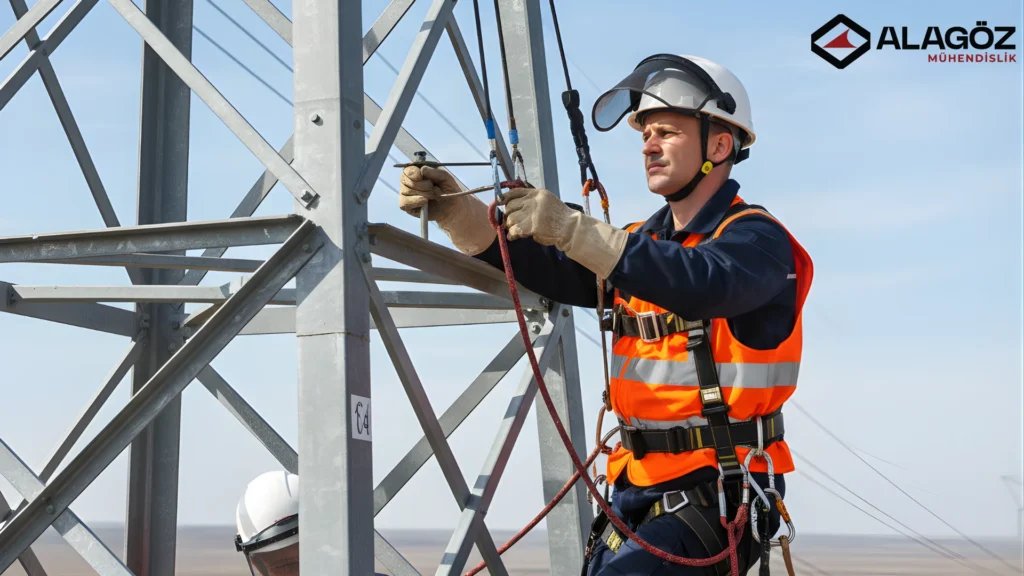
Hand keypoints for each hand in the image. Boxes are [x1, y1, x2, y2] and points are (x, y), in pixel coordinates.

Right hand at [399, 166, 461, 220]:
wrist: (452, 208)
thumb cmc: (448, 190)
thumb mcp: (446, 178)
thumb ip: (436, 172)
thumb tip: (422, 169)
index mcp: (418, 172)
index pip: (408, 169)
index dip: (413, 173)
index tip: (421, 177)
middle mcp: (409, 182)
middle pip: (405, 180)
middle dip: (420, 185)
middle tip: (432, 188)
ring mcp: (407, 194)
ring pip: (406, 191)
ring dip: (422, 194)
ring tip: (432, 196)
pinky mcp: (407, 206)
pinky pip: (404, 203)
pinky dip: (415, 202)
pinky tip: (424, 202)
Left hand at [501, 186, 629, 278]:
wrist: (570, 228)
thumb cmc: (559, 216)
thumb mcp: (546, 201)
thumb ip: (531, 201)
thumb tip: (512, 206)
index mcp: (537, 193)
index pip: (514, 192)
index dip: (504, 198)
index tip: (499, 203)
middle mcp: (533, 201)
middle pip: (511, 206)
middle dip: (508, 215)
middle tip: (510, 222)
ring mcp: (532, 213)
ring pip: (511, 219)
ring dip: (510, 226)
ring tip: (513, 230)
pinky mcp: (532, 226)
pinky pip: (515, 230)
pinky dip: (512, 234)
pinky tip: (513, 236)